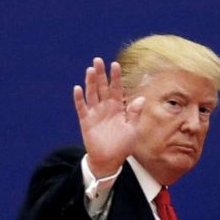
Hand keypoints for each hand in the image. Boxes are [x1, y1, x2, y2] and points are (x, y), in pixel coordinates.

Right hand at [72, 57, 145, 176]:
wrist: (110, 159)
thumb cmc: (122, 145)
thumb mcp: (132, 129)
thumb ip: (134, 113)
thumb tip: (142, 98)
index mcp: (118, 108)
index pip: (116, 89)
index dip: (116, 77)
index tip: (115, 64)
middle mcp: (106, 108)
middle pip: (102, 87)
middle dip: (101, 74)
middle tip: (98, 60)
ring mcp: (95, 113)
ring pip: (92, 94)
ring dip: (90, 82)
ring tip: (90, 69)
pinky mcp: (85, 121)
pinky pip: (82, 108)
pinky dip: (79, 98)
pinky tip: (78, 88)